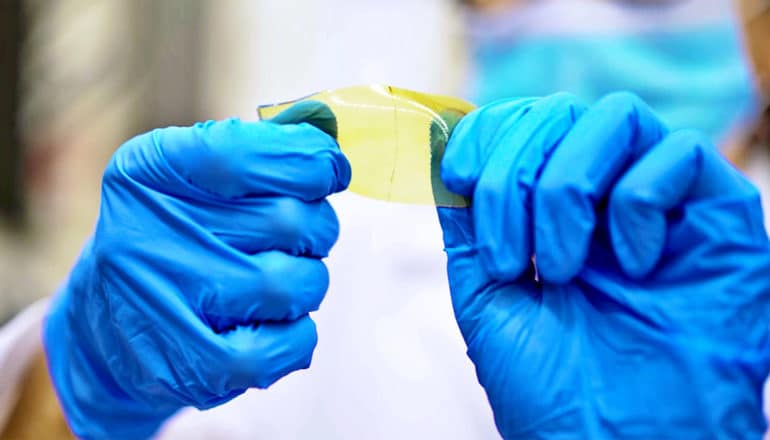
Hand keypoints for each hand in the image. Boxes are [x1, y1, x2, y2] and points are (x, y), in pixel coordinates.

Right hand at [44, 118, 349, 438]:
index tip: (328, 170)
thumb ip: (257, 151)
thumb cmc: (171, 237)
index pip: (246, 153)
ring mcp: (164, 304)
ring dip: (308, 281)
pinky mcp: (190, 366)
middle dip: (316, 226)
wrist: (104, 326)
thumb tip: (328, 144)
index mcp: (149, 172)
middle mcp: (147, 233)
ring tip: (282, 280)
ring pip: (293, 283)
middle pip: (288, 220)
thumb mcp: (188, 176)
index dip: (309, 160)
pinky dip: (300, 334)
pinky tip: (281, 323)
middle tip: (302, 235)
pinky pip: (285, 346)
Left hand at [438, 92, 769, 438]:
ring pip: (612, 117)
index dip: (487, 132)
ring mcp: (661, 201)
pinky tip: (629, 263)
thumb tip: (442, 152)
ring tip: (561, 267)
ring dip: (566, 186)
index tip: (459, 174)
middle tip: (512, 254)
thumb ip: (467, 224)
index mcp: (551, 213)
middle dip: (516, 174)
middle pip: (559, 112)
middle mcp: (604, 198)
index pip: (523, 125)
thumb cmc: (553, 387)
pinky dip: (636, 201)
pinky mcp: (719, 212)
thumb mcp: (486, 297)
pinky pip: (679, 152)